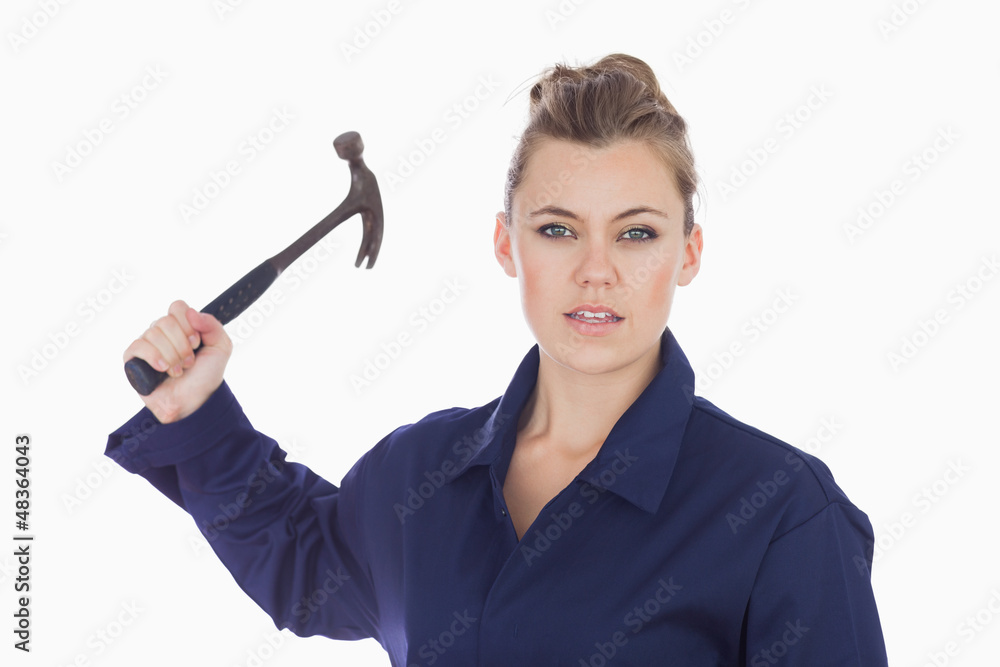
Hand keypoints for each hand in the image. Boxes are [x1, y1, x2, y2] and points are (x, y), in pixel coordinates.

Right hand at [123, 300, 232, 423]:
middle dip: (181, 345)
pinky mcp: (133, 359)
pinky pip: (138, 346)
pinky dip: (153, 356)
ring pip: (153, 334)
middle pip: (165, 321)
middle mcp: (162, 332)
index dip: (187, 324)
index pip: (177, 307)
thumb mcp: (221, 348)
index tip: (196, 343)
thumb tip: (191, 312)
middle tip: (189, 362)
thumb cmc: (205, 375)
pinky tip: (162, 368)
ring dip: (171, 356)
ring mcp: (147, 344)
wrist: (194, 402)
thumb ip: (212, 325)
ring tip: (178, 371)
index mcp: (181, 326)